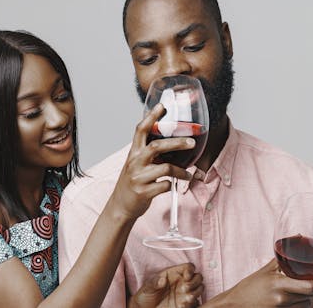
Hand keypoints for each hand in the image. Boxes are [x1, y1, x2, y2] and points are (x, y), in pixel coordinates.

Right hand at [110, 104, 193, 219]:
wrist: (120, 206)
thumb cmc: (132, 182)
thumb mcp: (136, 164)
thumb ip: (148, 153)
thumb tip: (170, 141)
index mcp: (133, 153)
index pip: (140, 130)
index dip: (151, 117)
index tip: (162, 106)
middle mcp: (134, 162)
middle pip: (157, 146)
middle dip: (177, 143)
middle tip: (192, 142)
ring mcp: (138, 177)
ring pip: (166, 167)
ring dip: (181, 171)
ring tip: (188, 174)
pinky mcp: (144, 192)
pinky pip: (165, 185)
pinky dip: (173, 184)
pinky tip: (174, 184)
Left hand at [129, 263, 203, 307]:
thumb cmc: (146, 294)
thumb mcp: (148, 287)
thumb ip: (154, 283)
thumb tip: (162, 280)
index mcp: (175, 273)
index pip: (189, 267)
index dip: (190, 270)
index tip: (186, 276)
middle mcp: (182, 282)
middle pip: (198, 277)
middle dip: (194, 282)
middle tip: (184, 288)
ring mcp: (185, 293)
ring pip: (200, 289)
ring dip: (195, 293)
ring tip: (186, 298)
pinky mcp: (186, 304)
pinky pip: (195, 303)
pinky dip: (191, 304)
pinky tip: (182, 306)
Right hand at [205, 258, 312, 307]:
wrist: (236, 304)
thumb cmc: (248, 288)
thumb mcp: (264, 271)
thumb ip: (280, 259)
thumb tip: (295, 239)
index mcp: (278, 283)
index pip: (309, 286)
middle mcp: (281, 297)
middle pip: (310, 295)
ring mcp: (281, 307)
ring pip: (306, 303)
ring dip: (305, 296)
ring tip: (295, 290)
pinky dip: (298, 303)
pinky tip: (288, 298)